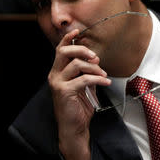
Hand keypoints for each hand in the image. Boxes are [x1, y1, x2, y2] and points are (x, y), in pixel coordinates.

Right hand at [48, 30, 110, 159]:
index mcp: (57, 72)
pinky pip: (83, 79)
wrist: (74, 128)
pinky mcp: (64, 91)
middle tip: (95, 57)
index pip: (59, 50)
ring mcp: (58, 83)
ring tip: (103, 75)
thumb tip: (94, 62)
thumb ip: (84, 73)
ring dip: (93, 67)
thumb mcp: (82, 86)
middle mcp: (54, 75)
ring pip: (75, 64)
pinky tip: (104, 83)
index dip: (67, 38)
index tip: (77, 30)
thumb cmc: (77, 108)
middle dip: (81, 49)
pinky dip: (97, 79)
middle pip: (64, 52)